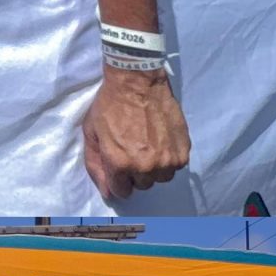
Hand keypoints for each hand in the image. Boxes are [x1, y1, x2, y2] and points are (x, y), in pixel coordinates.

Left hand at [82, 68, 189, 201]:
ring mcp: (167, 160)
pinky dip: (169, 157)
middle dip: (135, 172)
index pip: (121, 191)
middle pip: (141, 185)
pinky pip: (176, 166)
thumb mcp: (91, 136)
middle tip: (133, 149)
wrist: (137, 82)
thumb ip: (96, 166)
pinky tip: (161, 140)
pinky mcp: (183, 150)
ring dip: (154, 167)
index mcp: (120, 164)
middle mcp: (145, 167)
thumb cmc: (109, 106)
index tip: (118, 164)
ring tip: (148, 145)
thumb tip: (107, 192)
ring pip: (161, 178)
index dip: (117, 178)